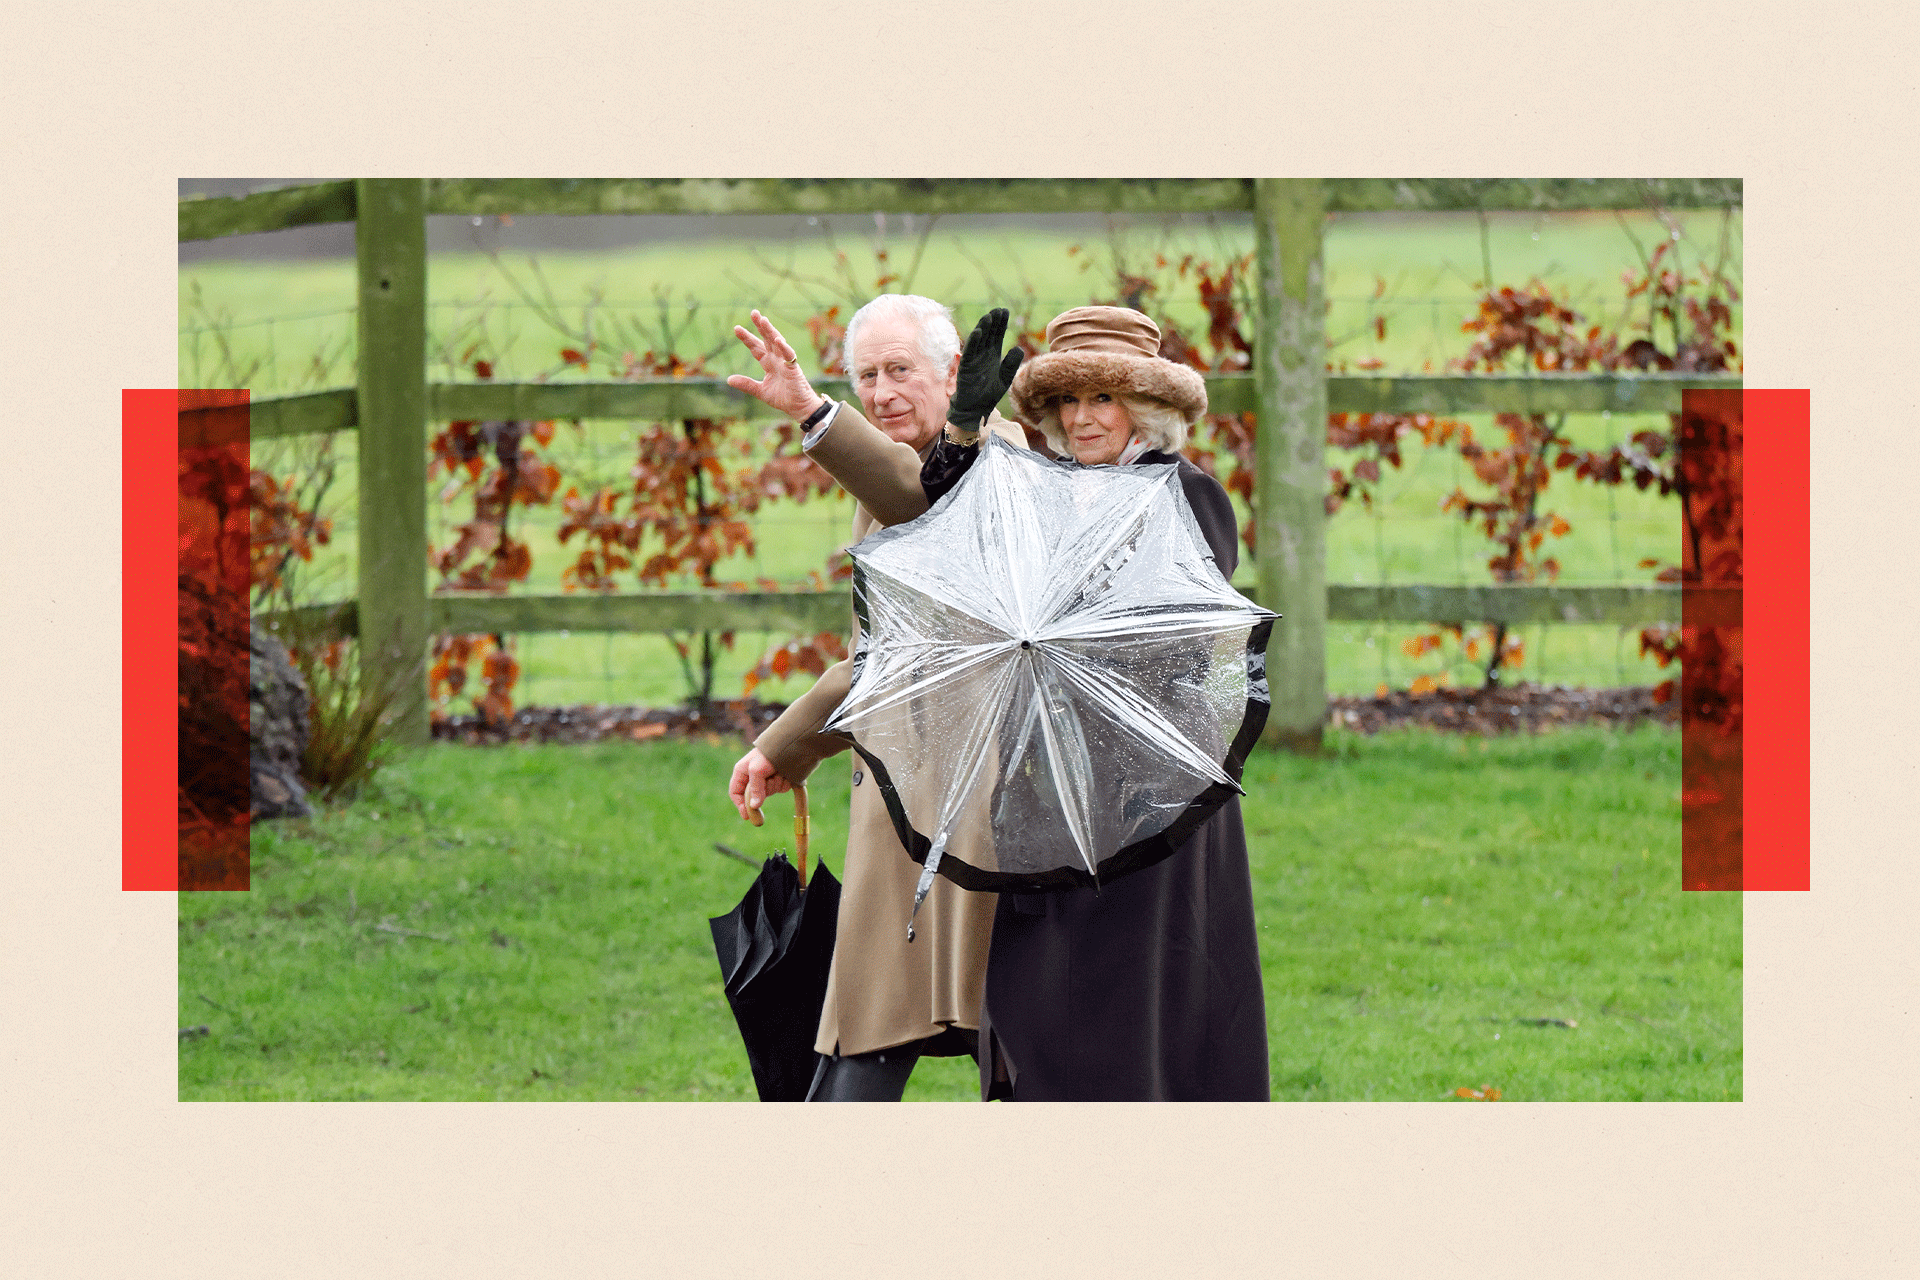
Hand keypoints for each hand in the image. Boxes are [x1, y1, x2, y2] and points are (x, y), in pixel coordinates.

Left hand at [727, 310, 825, 421]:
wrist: (799, 408)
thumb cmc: (783, 398)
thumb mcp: (760, 391)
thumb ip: (746, 384)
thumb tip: (728, 379)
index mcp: (768, 363)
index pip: (756, 348)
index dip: (747, 338)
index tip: (737, 328)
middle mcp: (776, 359)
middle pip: (767, 339)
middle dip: (761, 326)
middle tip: (753, 312)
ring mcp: (785, 362)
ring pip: (777, 343)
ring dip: (771, 331)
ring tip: (763, 320)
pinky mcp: (794, 368)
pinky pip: (789, 355)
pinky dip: (784, 347)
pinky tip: (777, 339)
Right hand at [728, 747, 792, 826]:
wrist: (792, 743)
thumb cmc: (769, 753)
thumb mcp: (757, 770)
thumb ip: (755, 789)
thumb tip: (755, 806)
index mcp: (743, 771)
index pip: (735, 792)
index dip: (740, 804)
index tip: (747, 815)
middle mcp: (754, 775)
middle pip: (754, 795)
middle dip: (764, 791)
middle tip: (771, 781)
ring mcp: (767, 777)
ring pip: (769, 792)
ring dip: (775, 785)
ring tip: (778, 772)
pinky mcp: (780, 778)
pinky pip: (781, 788)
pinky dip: (784, 783)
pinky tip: (786, 774)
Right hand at [947, 308, 1023, 430]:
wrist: (975, 410)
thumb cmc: (988, 395)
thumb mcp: (1005, 379)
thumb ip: (1011, 365)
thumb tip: (1019, 348)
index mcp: (992, 355)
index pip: (997, 336)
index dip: (1001, 324)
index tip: (1005, 311)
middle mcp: (983, 355)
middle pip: (988, 334)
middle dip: (993, 322)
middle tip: (999, 310)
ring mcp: (974, 359)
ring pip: (979, 340)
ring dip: (983, 328)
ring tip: (989, 316)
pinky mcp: (966, 367)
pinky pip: (970, 352)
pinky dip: (973, 342)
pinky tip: (979, 332)